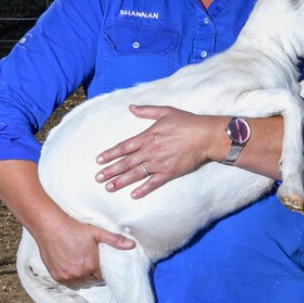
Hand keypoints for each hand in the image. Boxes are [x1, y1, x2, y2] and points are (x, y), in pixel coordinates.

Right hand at [37, 212, 135, 286]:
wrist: (50, 226)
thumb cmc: (73, 228)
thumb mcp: (97, 233)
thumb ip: (115, 240)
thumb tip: (132, 245)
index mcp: (90, 266)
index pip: (102, 277)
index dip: (102, 271)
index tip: (99, 264)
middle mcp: (78, 274)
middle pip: (91, 281)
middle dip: (92, 275)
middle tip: (90, 264)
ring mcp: (65, 276)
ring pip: (79, 283)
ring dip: (82, 278)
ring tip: (81, 266)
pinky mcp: (56, 276)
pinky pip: (67, 282)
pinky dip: (70, 278)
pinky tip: (71, 267)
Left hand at [96, 105, 225, 196]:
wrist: (206, 136)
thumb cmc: (187, 122)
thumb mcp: (165, 111)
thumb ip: (146, 111)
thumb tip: (131, 107)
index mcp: (148, 136)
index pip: (123, 147)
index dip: (110, 154)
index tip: (99, 160)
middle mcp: (150, 151)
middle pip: (126, 162)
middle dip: (110, 171)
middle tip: (98, 178)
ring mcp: (159, 163)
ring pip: (136, 174)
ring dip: (121, 181)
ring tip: (109, 187)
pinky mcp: (170, 172)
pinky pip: (153, 183)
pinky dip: (143, 189)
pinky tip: (133, 195)